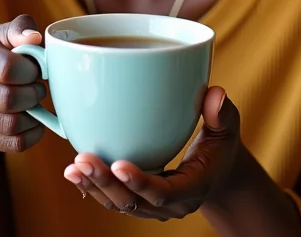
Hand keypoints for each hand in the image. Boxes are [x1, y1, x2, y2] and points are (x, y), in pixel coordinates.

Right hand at [0, 14, 46, 153]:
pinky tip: (33, 122)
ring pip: (9, 124)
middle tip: (38, 88)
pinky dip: (30, 135)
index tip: (36, 69)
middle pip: (7, 99)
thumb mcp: (0, 34)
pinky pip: (10, 144)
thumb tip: (34, 38)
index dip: (31, 71)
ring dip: (32, 115)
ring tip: (33, 103)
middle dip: (33, 94)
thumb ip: (20, 28)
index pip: (6, 68)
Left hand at [63, 86, 240, 219]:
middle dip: (106, 184)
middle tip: (82, 160)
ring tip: (72, 168)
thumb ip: (222, 113)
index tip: (119, 164)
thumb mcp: (228, 128)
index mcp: (194, 187)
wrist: (220, 175)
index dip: (141, 183)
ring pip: (120, 205)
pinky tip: (75, 173)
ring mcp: (154, 206)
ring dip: (94, 188)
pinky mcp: (141, 200)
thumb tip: (215, 93)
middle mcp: (171, 204)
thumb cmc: (222, 146)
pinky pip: (115, 200)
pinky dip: (94, 188)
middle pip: (134, 203)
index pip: (164, 193)